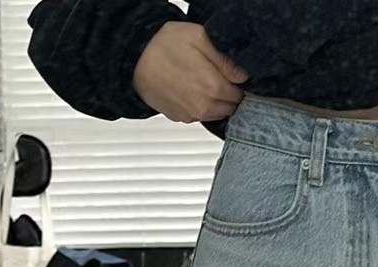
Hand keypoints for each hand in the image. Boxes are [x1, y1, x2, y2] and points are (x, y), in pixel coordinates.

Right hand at [133, 21, 247, 123]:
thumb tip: (242, 75)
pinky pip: (199, 116)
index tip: (230, 76)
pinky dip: (200, 106)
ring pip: (216, 114)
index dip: (237, 84)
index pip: (240, 95)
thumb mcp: (199, 38)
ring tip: (203, 83)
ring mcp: (192, 115)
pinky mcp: (180, 118)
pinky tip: (191, 90)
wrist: (134, 59)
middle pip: (230, 108)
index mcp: (214, 87)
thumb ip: (225, 59)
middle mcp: (205, 106)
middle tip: (216, 78)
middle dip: (228, 95)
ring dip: (215, 102)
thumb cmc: (163, 45)